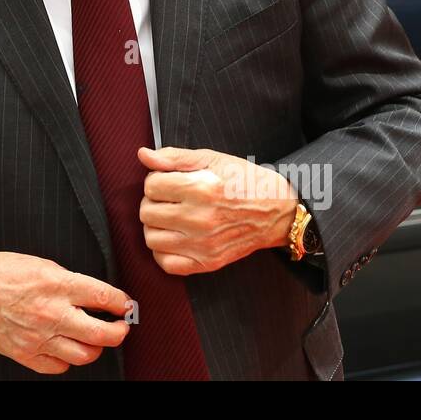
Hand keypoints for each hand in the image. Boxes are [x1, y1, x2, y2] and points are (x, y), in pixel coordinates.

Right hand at [0, 251, 131, 374]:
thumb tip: (92, 294)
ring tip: (94, 338)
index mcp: (57, 284)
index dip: (123, 303)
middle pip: (103, 334)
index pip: (105, 297)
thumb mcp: (39, 263)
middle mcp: (52, 313)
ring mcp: (39, 338)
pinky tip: (66, 347)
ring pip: (85, 355)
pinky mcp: (26, 354)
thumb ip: (68, 280)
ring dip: (95, 347)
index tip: (126, 305)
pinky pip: (59, 367)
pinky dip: (67, 359)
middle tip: (120, 327)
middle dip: (119, 332)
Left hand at [137, 146, 298, 275]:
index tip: (169, 181)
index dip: (157, 180)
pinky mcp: (208, 262)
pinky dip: (164, 251)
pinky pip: (167, 264)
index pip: (151, 186)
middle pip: (147, 212)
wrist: (277, 211)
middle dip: (154, 201)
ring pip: (151, 238)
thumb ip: (174, 157)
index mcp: (201, 189)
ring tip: (171, 217)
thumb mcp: (212, 159)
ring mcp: (204, 245)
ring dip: (156, 226)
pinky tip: (174, 237)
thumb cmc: (244, 181)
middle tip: (170, 198)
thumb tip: (143, 155)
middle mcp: (200, 219)